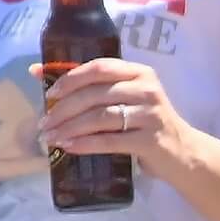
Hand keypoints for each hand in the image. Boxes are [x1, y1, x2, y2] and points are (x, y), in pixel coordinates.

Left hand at [34, 57, 193, 182]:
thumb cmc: (144, 123)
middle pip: (95, 94)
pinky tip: (69, 147)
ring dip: (70, 128)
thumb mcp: (123, 99)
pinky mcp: (150, 140)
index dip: (71, 78)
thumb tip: (37, 72)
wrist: (182, 153)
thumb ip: (90, 88)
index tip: (49, 93)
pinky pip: (110, 140)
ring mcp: (150, 114)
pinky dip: (85, 144)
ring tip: (51, 138)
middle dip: (63, 109)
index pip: (99, 67)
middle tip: (44, 124)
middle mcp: (146, 89)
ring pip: (100, 117)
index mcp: (138, 73)